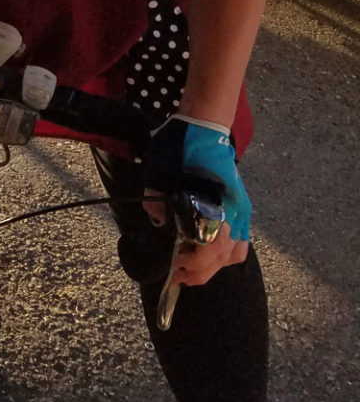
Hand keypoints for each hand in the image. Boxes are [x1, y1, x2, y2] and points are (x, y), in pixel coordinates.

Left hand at [145, 116, 251, 286]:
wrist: (204, 126)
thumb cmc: (179, 147)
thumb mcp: (158, 173)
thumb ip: (156, 202)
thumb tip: (161, 223)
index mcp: (211, 204)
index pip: (208, 250)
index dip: (190, 265)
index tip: (173, 267)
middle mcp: (232, 211)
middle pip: (221, 257)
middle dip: (198, 271)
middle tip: (178, 275)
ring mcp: (241, 209)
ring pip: (234, 253)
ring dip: (214, 265)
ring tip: (193, 267)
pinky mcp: (244, 206)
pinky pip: (242, 240)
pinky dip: (227, 253)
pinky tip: (209, 252)